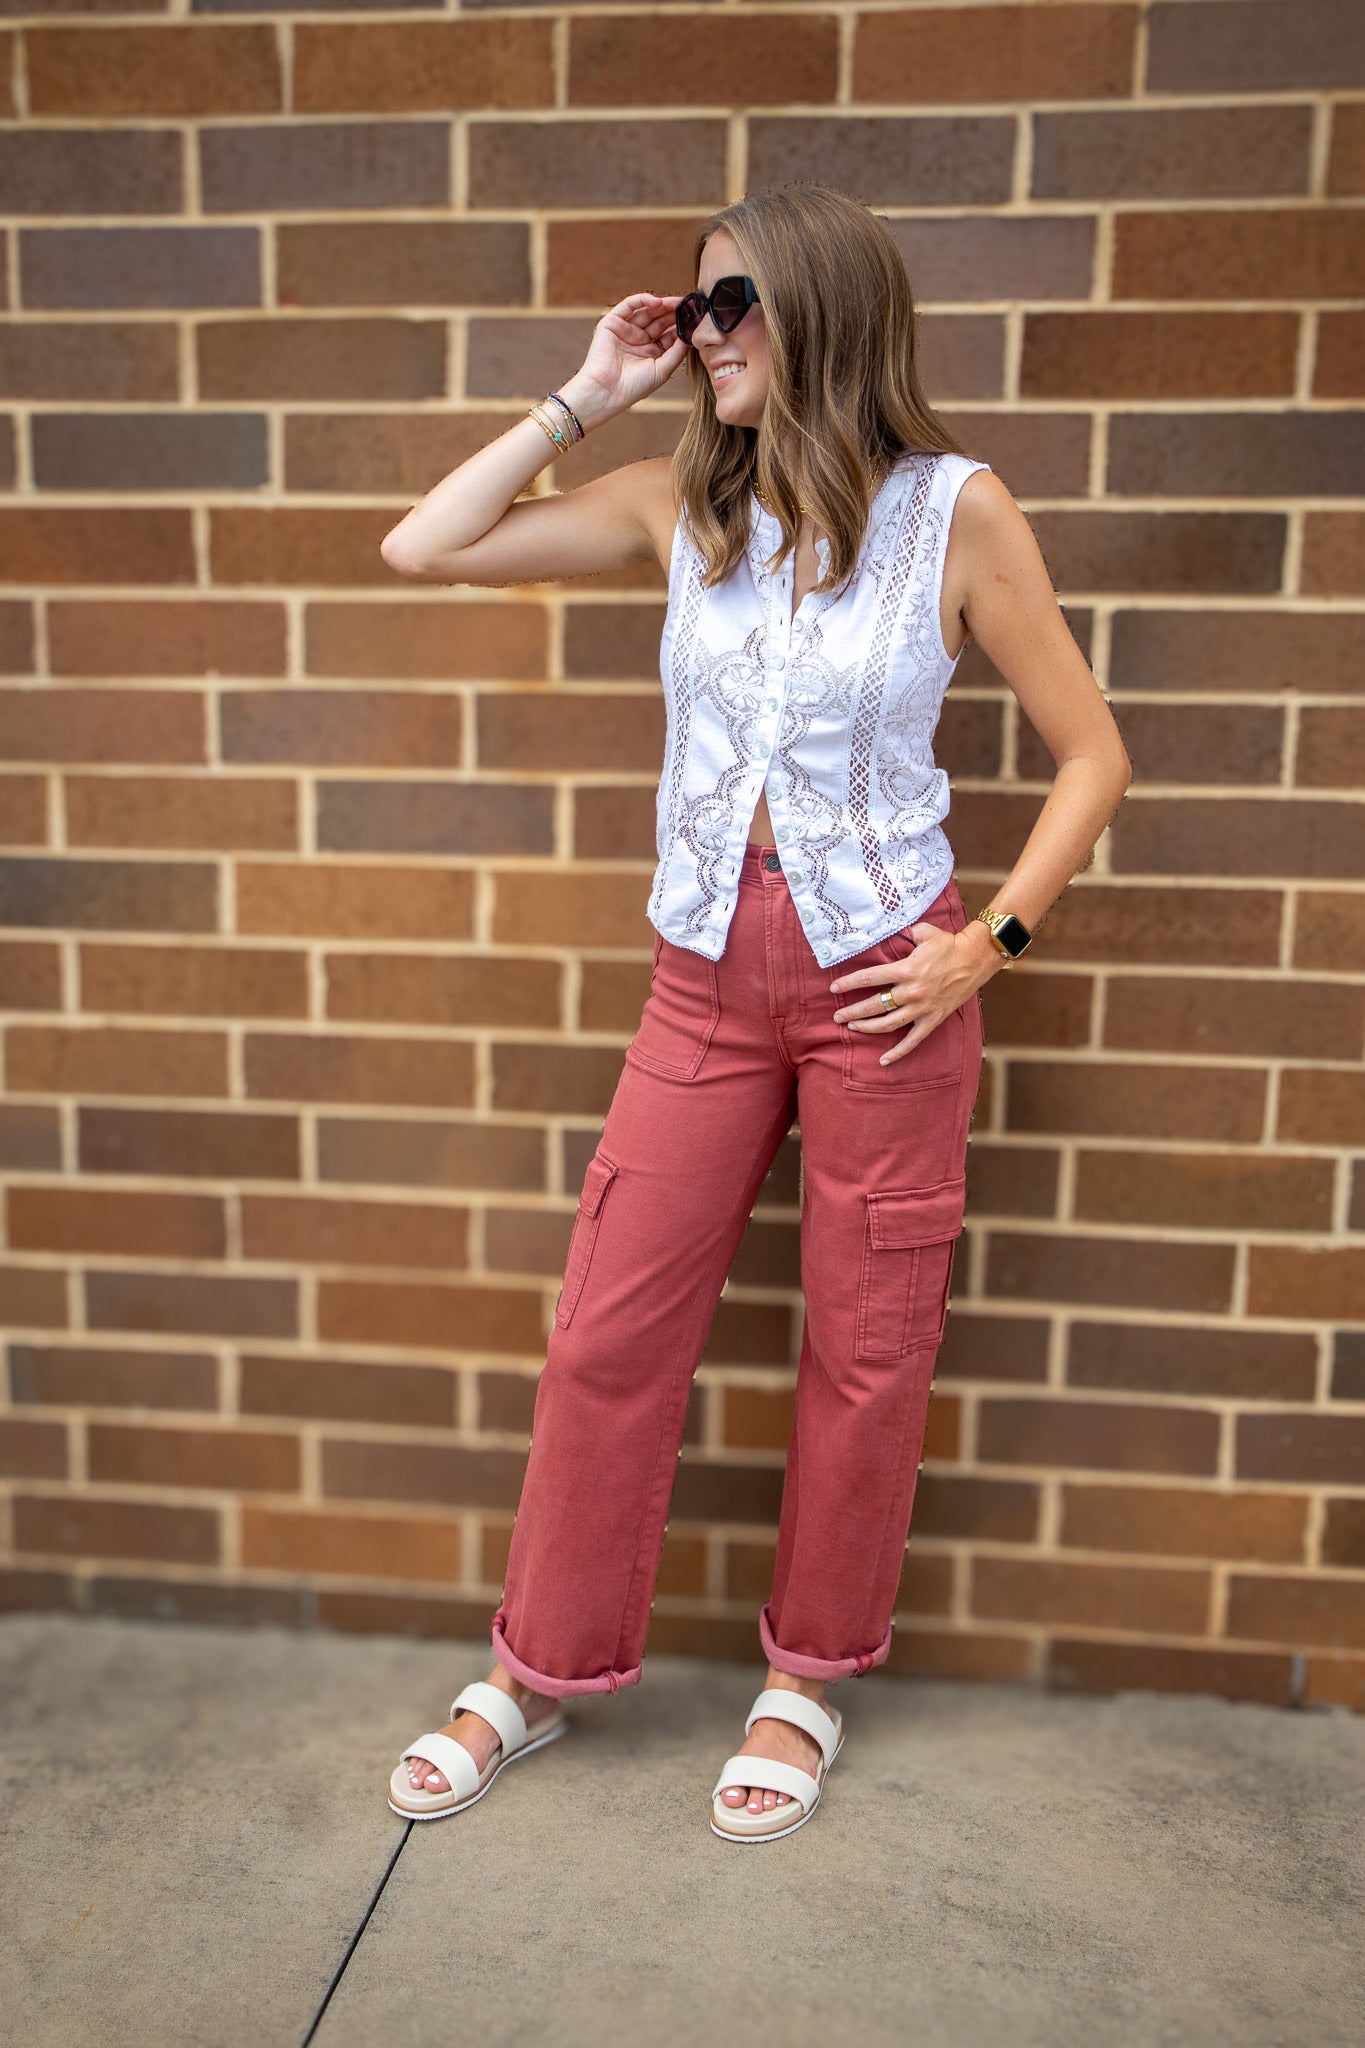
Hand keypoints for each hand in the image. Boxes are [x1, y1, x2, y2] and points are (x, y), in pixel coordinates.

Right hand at [563, 292, 687, 428]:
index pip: (669, 334)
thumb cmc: (634, 386)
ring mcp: (626, 331)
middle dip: (673, 313)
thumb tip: (689, 334)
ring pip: (647, 311)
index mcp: (651, 353)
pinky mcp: (612, 323)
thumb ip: (678, 352)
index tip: (695, 320)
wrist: (607, 391)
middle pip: (659, 321)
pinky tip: (657, 302)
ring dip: (662, 305)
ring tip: (677, 303)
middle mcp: (638, 341)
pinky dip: (643, 300)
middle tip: (688, 306)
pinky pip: (629, 305)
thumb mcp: (663, 369)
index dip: (681, 326)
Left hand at [829, 922, 998, 1067]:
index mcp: (906, 970)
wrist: (974, 959)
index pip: (869, 978)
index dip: (849, 984)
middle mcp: (911, 992)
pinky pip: (913, 1041)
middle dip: (852, 1011)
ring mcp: (921, 1008)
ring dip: (867, 1027)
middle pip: (874, 1005)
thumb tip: (888, 931)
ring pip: (888, 1024)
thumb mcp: (923, 931)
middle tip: (837, 1015)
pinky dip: (898, 1052)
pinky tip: (883, 1060)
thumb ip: (903, 933)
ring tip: (852, 1027)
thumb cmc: (948, 944)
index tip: (834, 988)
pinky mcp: (932, 1020)